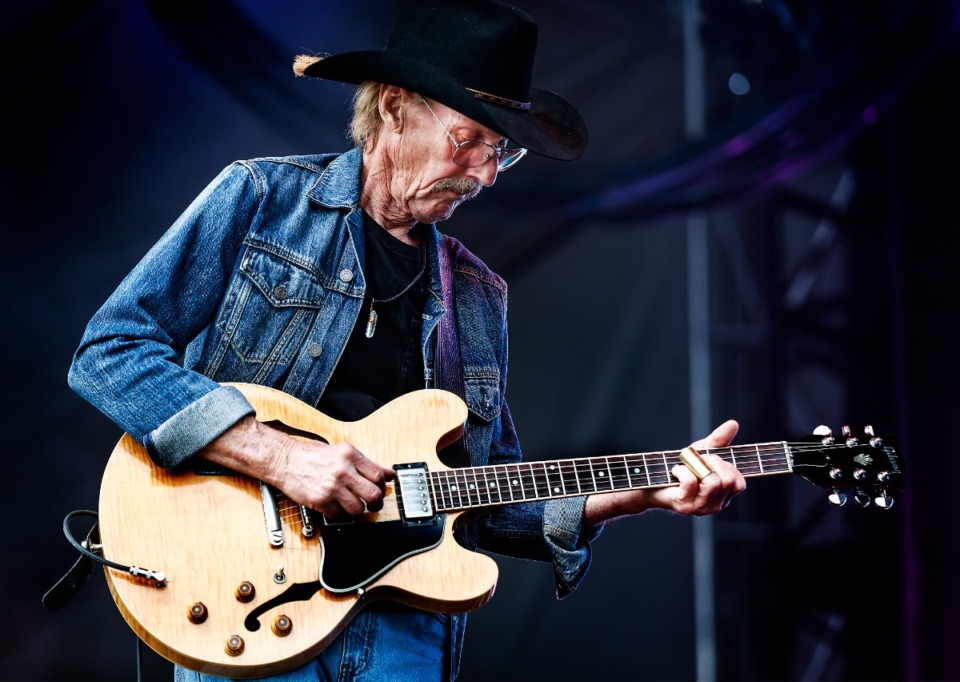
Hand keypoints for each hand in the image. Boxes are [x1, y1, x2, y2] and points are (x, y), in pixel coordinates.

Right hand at [199, 416, 394, 516]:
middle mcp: (342, 470)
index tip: (381, 490)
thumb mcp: (342, 452)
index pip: (378, 475)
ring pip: (358, 509)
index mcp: (350, 455)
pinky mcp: (320, 500)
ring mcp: (331, 486)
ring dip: (357, 510)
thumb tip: (389, 473)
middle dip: (376, 503)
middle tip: (373, 504)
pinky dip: (339, 513)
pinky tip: (335, 505)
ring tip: (352, 505)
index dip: (383, 486)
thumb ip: (367, 464)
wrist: (285, 460)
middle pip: (373, 494)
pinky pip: (338, 515)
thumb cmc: (313, 456)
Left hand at [658, 419, 745, 515]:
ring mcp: (700, 508)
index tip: (711, 460)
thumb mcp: (701, 452)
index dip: (727, 466)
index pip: (739, 484)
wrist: (651, 482)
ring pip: (712, 482)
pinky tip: (676, 470)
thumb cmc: (680, 468)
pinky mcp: (684, 506)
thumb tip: (733, 424)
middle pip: (728, 481)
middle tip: (697, 460)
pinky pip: (691, 482)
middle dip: (712, 462)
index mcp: (723, 496)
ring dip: (697, 466)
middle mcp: (715, 505)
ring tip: (686, 464)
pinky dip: (682, 470)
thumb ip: (719, 440)